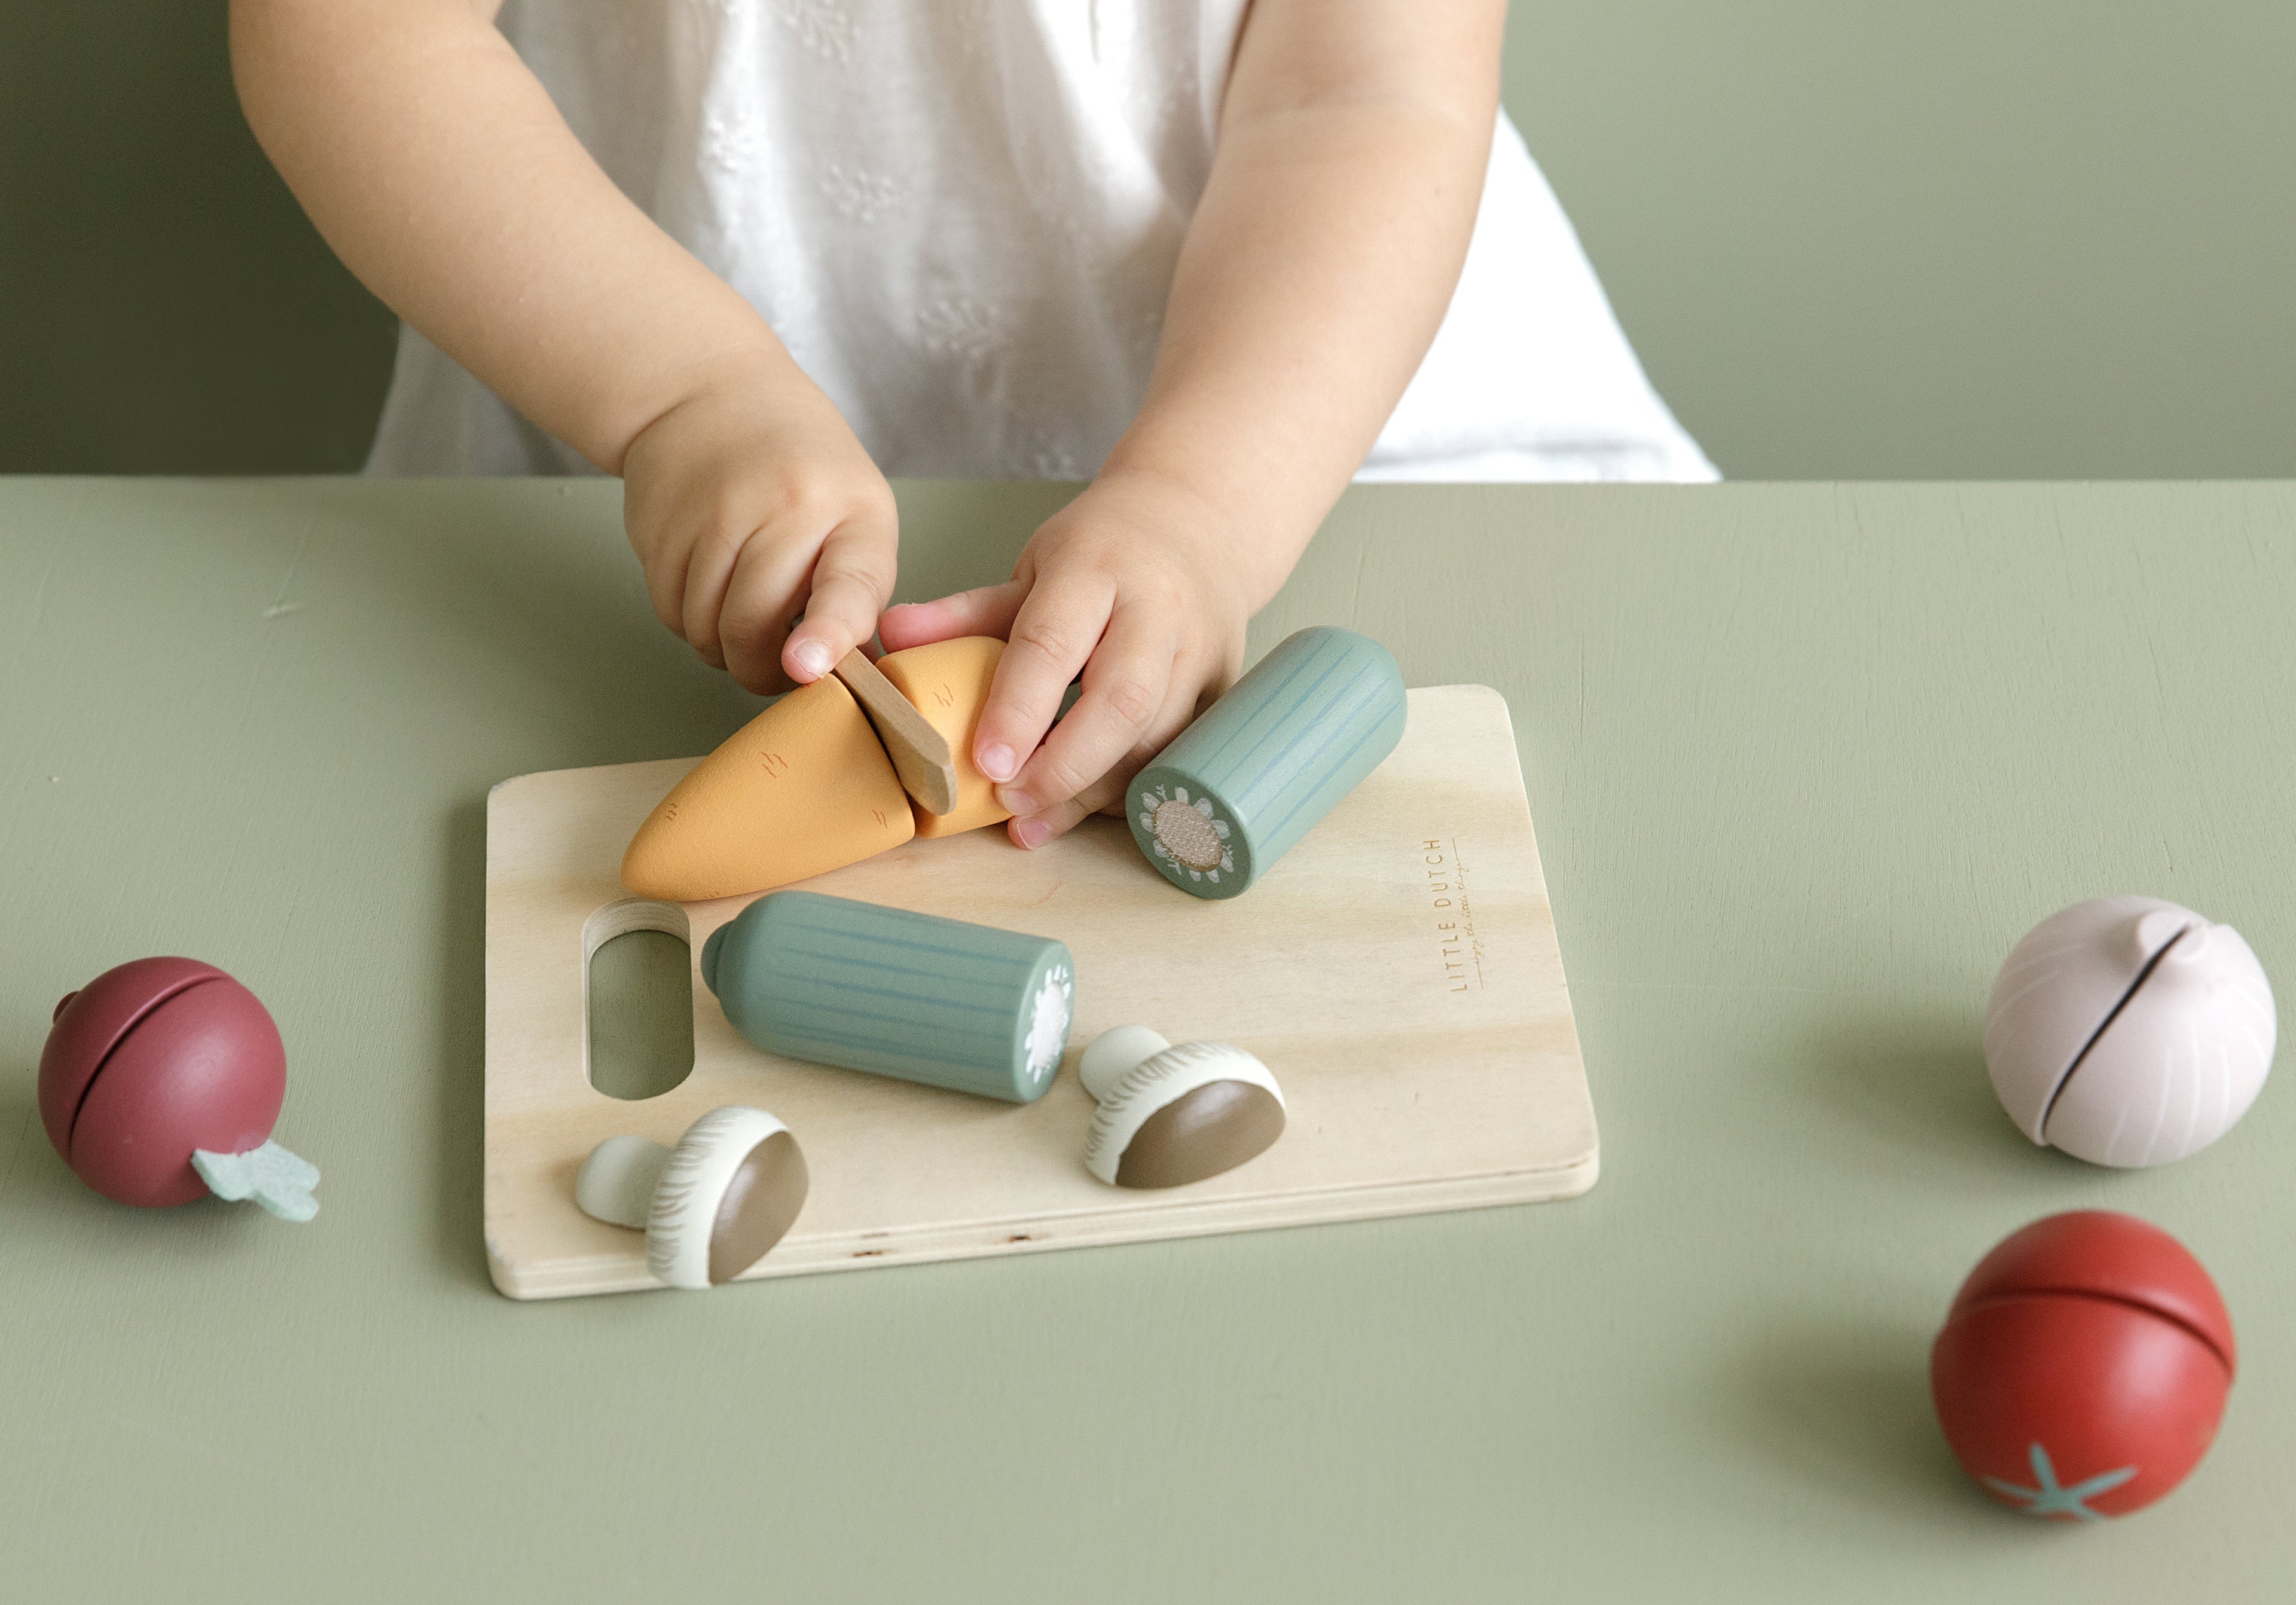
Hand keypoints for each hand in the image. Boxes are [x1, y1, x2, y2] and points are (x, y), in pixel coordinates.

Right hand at [621, 354, 896, 693]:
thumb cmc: (800, 468)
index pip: (847, 583)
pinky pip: (670, 611)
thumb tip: (850, 674)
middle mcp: (782, 508)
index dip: (829, 634)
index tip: (806, 666)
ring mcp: (713, 514)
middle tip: (771, 667)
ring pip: (703, 628)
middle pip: (752, 626)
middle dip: (759, 670)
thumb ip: (855, 594)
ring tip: (740, 618)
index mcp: (851, 512)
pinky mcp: (660, 525)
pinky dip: (688, 620)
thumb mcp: (855, 513)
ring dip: (720, 648)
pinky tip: (707, 589)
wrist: (710, 393)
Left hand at [878, 470, 1258, 847]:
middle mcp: (1158, 608)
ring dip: (1096, 790)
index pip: (1054, 642)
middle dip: (1065, 764)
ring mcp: (1201, 650)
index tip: (986, 761)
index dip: (1019, 707)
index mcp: (1096, 568)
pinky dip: (1132, 788)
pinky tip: (1087, 810)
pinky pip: (1180, 751)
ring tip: (1036, 822)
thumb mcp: (1032, 567)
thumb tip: (889, 637)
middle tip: (1012, 800)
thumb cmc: (1102, 552)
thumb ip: (964, 612)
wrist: (1199, 522)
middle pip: (1121, 699)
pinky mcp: (1225, 687)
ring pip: (1156, 737)